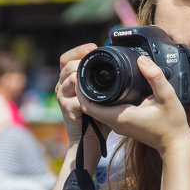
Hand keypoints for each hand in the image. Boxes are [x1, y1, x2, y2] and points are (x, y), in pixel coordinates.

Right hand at [56, 44, 110, 170]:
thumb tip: (126, 64)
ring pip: (67, 77)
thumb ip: (108, 82)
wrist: (92, 141)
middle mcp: (63, 86)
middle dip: (80, 58)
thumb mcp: (105, 96)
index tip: (94, 47)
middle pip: (65, 63)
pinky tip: (91, 92)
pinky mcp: (66, 110)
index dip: (79, 50)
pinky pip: (71, 98)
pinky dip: (81, 94)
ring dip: (80, 73)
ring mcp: (62, 98)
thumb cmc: (99, 119)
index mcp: (70, 80)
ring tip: (92, 73)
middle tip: (93, 57)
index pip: (68, 57)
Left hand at [75, 55, 189, 157]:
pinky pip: (105, 112)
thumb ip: (155, 76)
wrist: (175, 145)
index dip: (81, 89)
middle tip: (87, 69)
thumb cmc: (172, 124)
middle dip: (84, 89)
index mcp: (120, 116)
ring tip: (95, 76)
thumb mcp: (167, 96)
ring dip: (93, 95)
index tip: (82, 72)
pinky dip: (102, 101)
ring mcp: (119, 126)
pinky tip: (108, 88)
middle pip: (89, 106)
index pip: (88, 105)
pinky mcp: (124, 125)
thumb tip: (142, 60)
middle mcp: (116, 123)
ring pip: (96, 110)